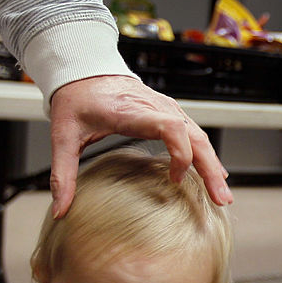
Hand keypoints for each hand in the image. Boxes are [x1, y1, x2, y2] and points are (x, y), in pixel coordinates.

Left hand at [48, 75, 232, 217]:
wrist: (85, 71)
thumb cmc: (77, 100)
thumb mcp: (62, 136)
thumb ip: (62, 174)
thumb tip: (60, 211)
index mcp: (131, 111)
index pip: (170, 127)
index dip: (180, 154)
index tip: (175, 180)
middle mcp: (156, 108)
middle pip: (195, 136)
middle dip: (210, 168)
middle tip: (220, 200)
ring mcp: (168, 109)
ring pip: (201, 136)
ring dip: (213, 165)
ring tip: (222, 196)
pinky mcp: (171, 113)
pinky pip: (196, 134)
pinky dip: (206, 155)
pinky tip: (214, 175)